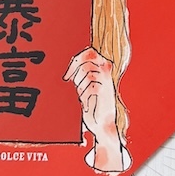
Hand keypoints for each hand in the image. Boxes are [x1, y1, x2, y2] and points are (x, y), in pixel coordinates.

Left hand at [64, 47, 127, 171]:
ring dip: (80, 85)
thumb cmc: (92, 104)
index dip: (76, 59)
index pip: (89, 52)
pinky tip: (86, 104)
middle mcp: (106, 70)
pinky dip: (84, 95)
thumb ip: (80, 73)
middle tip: (70, 81)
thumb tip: (68, 63)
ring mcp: (107, 79)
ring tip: (81, 96)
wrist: (101, 123)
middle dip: (76, 69)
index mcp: (102, 66)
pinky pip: (90, 85)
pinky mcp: (105, 89)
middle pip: (88, 57)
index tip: (67, 75)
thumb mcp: (85, 84)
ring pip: (87, 71)